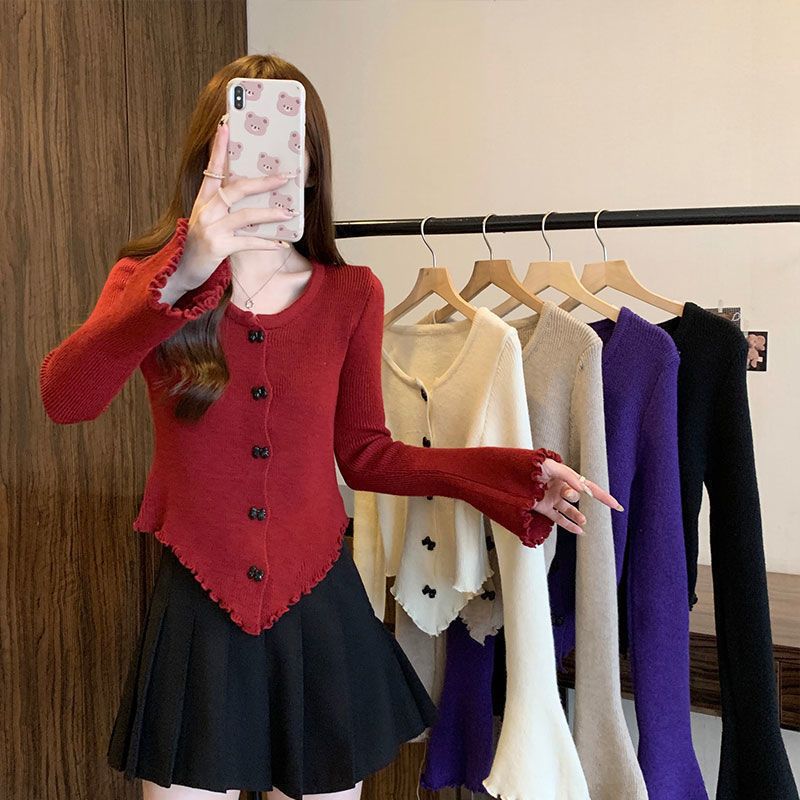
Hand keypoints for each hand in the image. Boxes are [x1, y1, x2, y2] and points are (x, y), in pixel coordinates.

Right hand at [175, 115, 301, 291]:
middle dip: (263, 182)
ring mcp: (211, 228)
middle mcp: (206, 209)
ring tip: (288, 212)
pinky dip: (266, 243)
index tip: (226, 124)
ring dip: (270, 213)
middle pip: (236, 188)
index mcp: (204, 198)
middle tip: (285, 177)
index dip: (219, 146)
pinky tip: (281, 243)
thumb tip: (253, 192)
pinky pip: (247, 243)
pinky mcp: (218, 247)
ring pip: (245, 215)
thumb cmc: (199, 242)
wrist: (181, 269)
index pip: (213, 167)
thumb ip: (224, 204)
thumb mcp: (208, 217)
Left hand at [534, 457, 623, 535]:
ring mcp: (553, 499)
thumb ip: (566, 475)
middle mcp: (560, 487)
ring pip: (570, 510)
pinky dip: (569, 525)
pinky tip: (579, 531)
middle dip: (574, 494)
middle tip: (566, 492)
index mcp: (565, 476)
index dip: (602, 496)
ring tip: (583, 521)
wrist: (510, 473)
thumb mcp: (550, 465)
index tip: (616, 505)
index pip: (588, 487)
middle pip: (575, 495)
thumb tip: (581, 489)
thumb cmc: (530, 464)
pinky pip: (559, 518)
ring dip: (577, 516)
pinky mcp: (544, 508)